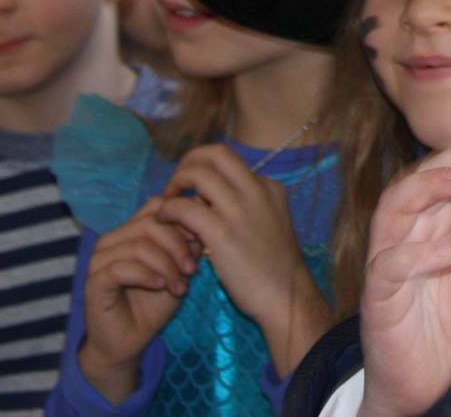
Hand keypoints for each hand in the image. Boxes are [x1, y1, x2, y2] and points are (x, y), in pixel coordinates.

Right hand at [77, 195, 199, 401]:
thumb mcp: (178, 271)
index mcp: (131, 231)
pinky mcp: (94, 280)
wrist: (128, 344)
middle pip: (151, 223)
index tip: (201, 244)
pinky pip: (121, 268)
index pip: (157, 205)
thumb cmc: (152, 306)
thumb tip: (203, 221)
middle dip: (178, 245)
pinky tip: (160, 286)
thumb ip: (187, 246)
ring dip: (166, 265)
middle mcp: (112, 239)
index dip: (183, 219)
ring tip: (179, 286)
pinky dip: (146, 275)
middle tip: (192, 270)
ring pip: (139, 245)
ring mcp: (100, 259)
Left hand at [155, 145, 322, 347]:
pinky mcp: (222, 233)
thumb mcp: (270, 222)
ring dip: (176, 183)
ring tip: (167, 202)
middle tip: (176, 183)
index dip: (205, 169)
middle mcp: (256, 191)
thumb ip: (246, 205)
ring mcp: (240, 210)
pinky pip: (184, 207)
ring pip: (197, 174)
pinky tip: (165, 221)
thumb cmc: (274, 267)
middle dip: (189, 162)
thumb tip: (210, 198)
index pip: (229, 160)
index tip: (192, 187)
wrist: (285, 297)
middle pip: (215, 153)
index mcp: (269, 187)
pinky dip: (168, 210)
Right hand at [357, 113, 450, 416]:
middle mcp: (409, 233)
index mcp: (435, 222)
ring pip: (395, 210)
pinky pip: (388, 267)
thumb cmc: (450, 320)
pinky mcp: (379, 297)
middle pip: (422, 180)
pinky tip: (449, 252)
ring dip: (429, 188)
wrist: (423, 381)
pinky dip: (417, 256)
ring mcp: (390, 262)